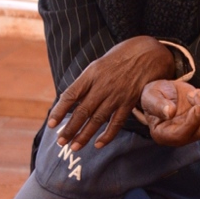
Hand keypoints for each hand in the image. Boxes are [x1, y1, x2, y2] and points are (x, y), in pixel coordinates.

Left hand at [47, 36, 173, 150]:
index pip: (70, 95)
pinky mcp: (130, 100)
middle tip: (61, 142)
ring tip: (75, 147)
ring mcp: (117, 94)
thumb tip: (71, 101)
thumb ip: (86, 82)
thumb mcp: (99, 64)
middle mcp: (103, 85)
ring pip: (98, 119)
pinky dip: (108, 134)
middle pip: (82, 111)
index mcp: (92, 74)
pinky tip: (99, 143)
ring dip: (84, 135)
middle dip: (70, 129)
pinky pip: (117, 121)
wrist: (148, 51)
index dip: (59, 111)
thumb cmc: (120, 58)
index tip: (51, 125)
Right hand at [141, 80, 199, 146]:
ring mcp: (195, 127)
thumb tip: (170, 112)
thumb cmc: (154, 96)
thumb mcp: (150, 97)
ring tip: (194, 92)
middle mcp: (181, 135)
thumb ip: (158, 105)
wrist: (164, 91)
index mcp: (163, 134)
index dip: (191, 123)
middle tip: (194, 93)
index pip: (181, 136)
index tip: (196, 107)